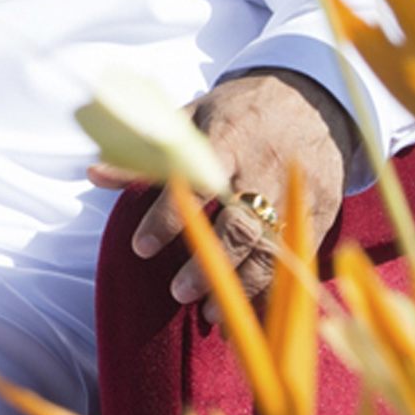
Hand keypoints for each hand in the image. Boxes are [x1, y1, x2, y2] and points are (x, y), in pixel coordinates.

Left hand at [88, 67, 360, 306]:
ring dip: (241, 285)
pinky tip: (250, 315)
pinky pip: (296, 259)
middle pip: (240, 223)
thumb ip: (147, 151)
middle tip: (177, 293)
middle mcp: (265, 169)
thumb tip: (94, 174)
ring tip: (209, 312)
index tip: (140, 247)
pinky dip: (273, 291)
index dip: (167, 218)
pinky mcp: (320, 213)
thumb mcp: (192, 117)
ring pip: (272, 248)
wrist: (313, 99)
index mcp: (229, 138)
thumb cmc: (239, 111)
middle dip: (210, 262)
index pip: (194, 182)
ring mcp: (297, 194)